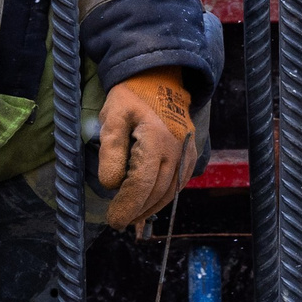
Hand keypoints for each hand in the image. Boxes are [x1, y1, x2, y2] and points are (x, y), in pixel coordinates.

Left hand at [97, 71, 199, 229]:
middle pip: (156, 193)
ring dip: (149, 208)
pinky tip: (147, 203)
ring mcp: (186, 154)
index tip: (112, 219)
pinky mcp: (190, 156)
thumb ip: (111, 149)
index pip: (141, 184)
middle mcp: (176, 151)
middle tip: (116, 221)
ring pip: (169, 193)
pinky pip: (177, 184)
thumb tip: (112, 184)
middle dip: (135, 211)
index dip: (127, 206)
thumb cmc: (131, 98)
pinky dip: (161, 198)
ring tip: (129, 216)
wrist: (160, 80)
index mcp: (155, 140)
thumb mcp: (112, 116)